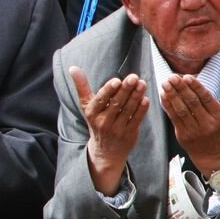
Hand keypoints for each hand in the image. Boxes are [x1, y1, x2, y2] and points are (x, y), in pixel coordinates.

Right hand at [71, 67, 149, 194]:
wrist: (106, 151)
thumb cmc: (96, 121)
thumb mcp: (87, 106)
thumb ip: (82, 87)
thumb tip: (73, 67)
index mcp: (92, 112)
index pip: (101, 100)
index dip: (109, 90)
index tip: (117, 80)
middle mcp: (103, 121)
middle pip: (116, 103)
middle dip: (126, 89)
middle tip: (134, 77)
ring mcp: (117, 129)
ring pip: (128, 110)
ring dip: (136, 96)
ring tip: (142, 83)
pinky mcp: (130, 133)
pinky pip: (136, 119)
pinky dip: (142, 109)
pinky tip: (146, 99)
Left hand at [160, 75, 219, 175]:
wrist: (213, 153)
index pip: (206, 98)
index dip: (196, 87)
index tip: (187, 77)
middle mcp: (208, 124)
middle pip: (192, 103)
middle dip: (182, 88)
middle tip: (173, 77)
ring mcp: (195, 131)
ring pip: (181, 110)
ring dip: (172, 95)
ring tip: (166, 83)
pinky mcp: (183, 135)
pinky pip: (174, 118)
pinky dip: (168, 105)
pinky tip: (164, 95)